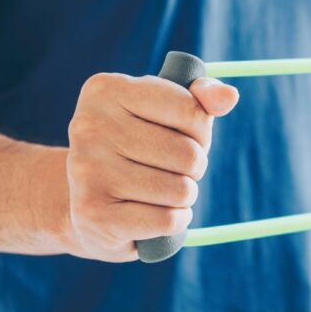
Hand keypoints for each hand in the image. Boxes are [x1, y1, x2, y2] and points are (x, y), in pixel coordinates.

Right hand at [66, 73, 238, 260]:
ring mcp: (87, 172)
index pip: (191, 110)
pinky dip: (174, 222)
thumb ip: (200, 99)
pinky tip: (153, 214)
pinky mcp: (93, 214)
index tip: (182, 135)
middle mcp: (89, 127)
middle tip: (170, 169)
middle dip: (193, 167)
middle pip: (188, 155)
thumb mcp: (165, 114)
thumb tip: (229, 96)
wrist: (81, 203)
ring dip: (183, 197)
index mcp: (107, 89)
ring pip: (181, 190)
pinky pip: (168, 220)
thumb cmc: (136, 149)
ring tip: (160, 192)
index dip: (201, 130)